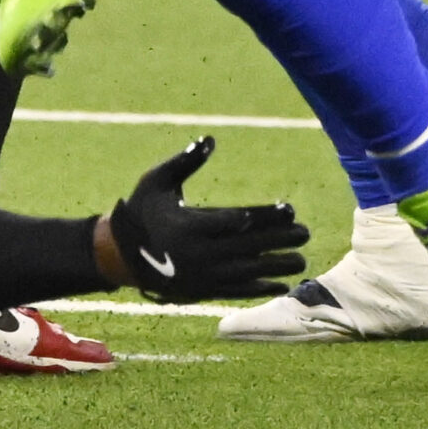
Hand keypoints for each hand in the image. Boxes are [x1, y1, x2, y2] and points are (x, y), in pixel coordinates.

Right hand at [101, 137, 307, 304]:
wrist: (121, 255)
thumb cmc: (142, 211)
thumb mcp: (157, 181)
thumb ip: (185, 161)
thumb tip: (210, 138)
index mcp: (190, 225)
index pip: (236, 220)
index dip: (265, 216)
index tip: (289, 209)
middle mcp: (199, 253)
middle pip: (248, 246)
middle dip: (280, 240)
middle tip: (306, 233)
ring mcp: (202, 275)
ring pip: (247, 272)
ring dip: (276, 266)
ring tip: (302, 259)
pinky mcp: (203, 289)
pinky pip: (237, 290)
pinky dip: (260, 288)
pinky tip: (281, 284)